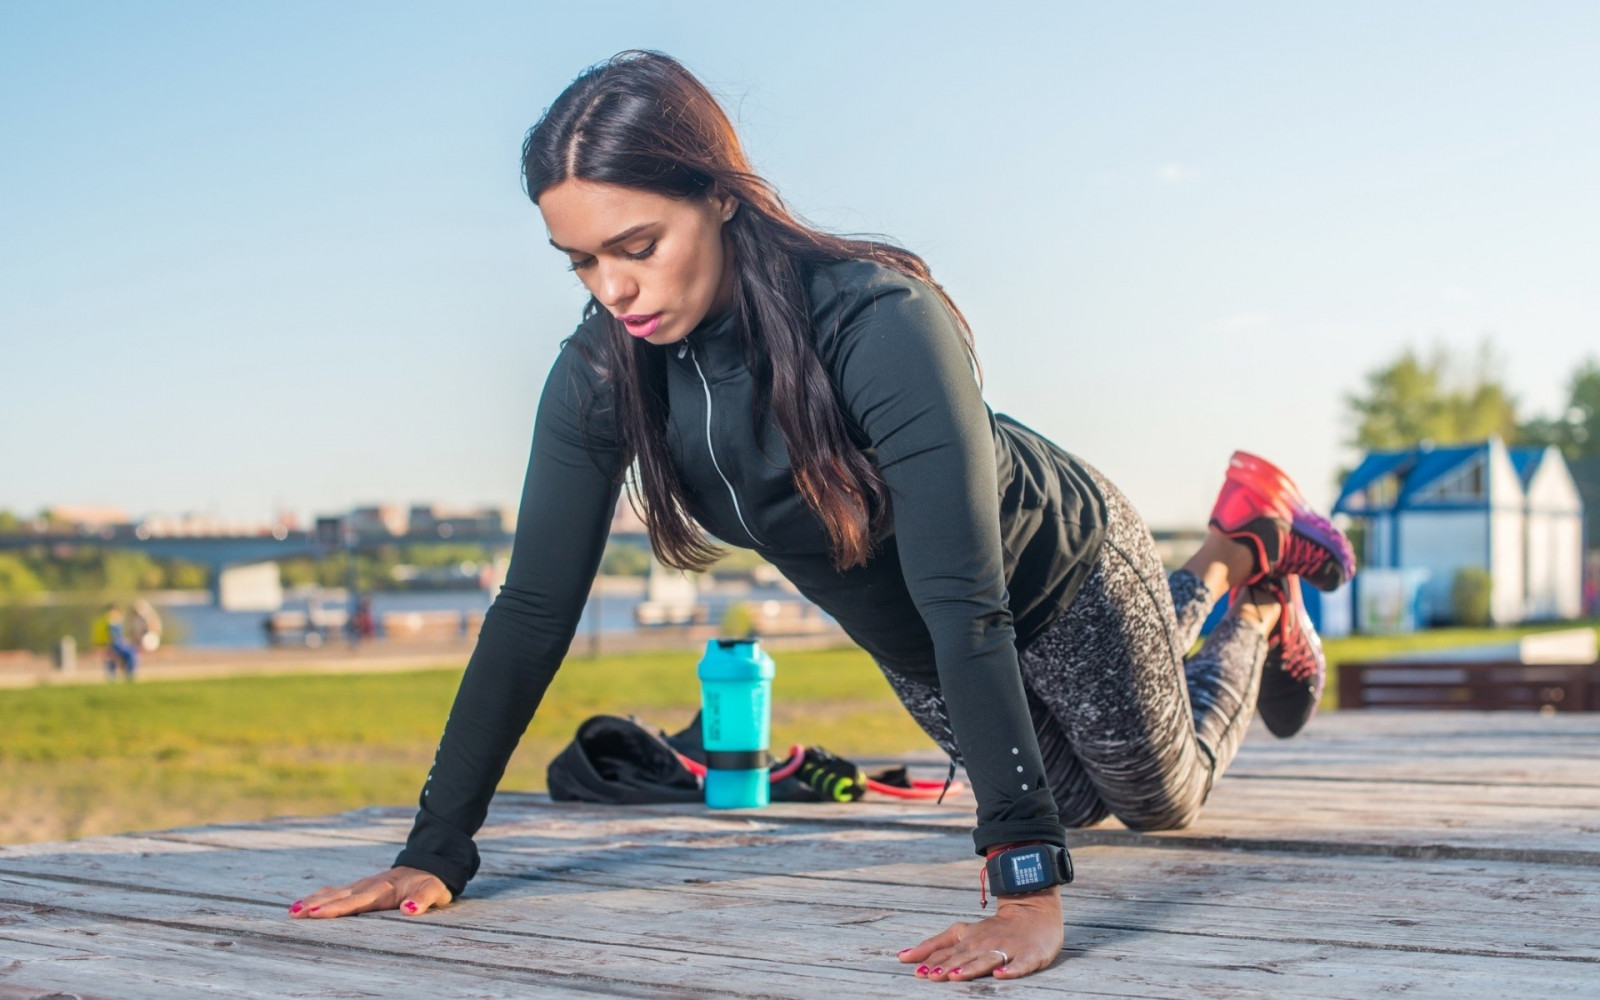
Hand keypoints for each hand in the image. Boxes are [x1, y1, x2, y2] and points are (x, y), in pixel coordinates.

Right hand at [287, 865, 451, 918]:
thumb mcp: (433, 892)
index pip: (356, 902)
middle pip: (339, 897)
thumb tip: (409, 909)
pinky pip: (336, 892)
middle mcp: (368, 886)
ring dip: (313, 900)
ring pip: (334, 893)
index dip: (335, 908)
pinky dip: (319, 897)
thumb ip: (422, 900)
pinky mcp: (360, 887)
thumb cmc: (431, 883)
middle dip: (315, 905)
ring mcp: (363, 885)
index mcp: (383, 889)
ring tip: (292, 910)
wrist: (429, 866)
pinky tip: (305, 903)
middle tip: (294, 913)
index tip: (315, 913)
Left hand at [898, 885, 1062, 980]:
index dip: (933, 961)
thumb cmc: (994, 929)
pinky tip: (1000, 975)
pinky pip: (1020, 965)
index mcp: (969, 939)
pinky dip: (1011, 970)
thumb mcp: (962, 933)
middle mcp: (985, 943)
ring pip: (987, 960)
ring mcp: (1007, 949)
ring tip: (956, 976)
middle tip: (931, 976)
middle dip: (948, 966)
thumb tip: (902, 957)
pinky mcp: (1029, 956)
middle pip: (964, 957)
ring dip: (971, 968)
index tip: (917, 972)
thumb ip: (934, 945)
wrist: (1034, 912)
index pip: (948, 951)